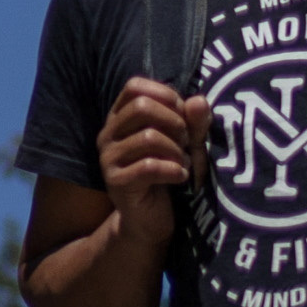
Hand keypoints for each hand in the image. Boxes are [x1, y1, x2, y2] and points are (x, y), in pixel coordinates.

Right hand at [97, 78, 213, 240]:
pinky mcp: (116, 182)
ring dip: (177, 150)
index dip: (165, 94)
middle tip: (186, 141)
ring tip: (184, 163)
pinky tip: (180, 177)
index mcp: (120, 118)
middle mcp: (108, 134)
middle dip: (174, 122)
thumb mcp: (185, 144)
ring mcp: (108, 158)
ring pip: (148, 137)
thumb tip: (198, 101)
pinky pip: (149, 167)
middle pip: (141, 107)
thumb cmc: (168, 174)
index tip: (184, 114)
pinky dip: (174, 170)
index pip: (134, 86)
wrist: (150, 220)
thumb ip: (193, 122)